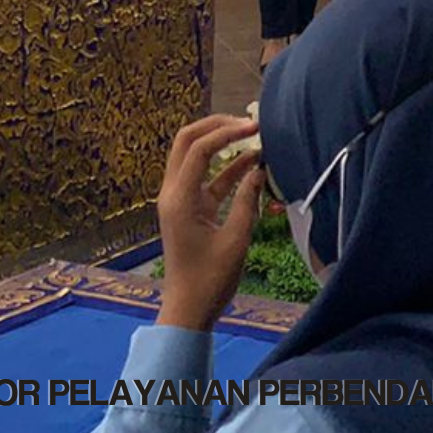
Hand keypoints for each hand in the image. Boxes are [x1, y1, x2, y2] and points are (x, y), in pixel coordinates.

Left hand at [157, 116, 263, 331]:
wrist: (188, 310)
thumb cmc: (210, 280)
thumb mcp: (236, 239)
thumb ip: (247, 201)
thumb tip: (259, 170)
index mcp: (179, 199)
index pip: (199, 148)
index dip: (227, 132)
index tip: (255, 127)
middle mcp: (173, 193)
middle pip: (187, 141)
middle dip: (216, 126)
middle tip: (247, 122)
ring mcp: (179, 200)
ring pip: (195, 156)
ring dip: (222, 144)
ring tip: (255, 138)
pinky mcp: (190, 209)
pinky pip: (206, 178)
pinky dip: (227, 168)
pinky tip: (253, 164)